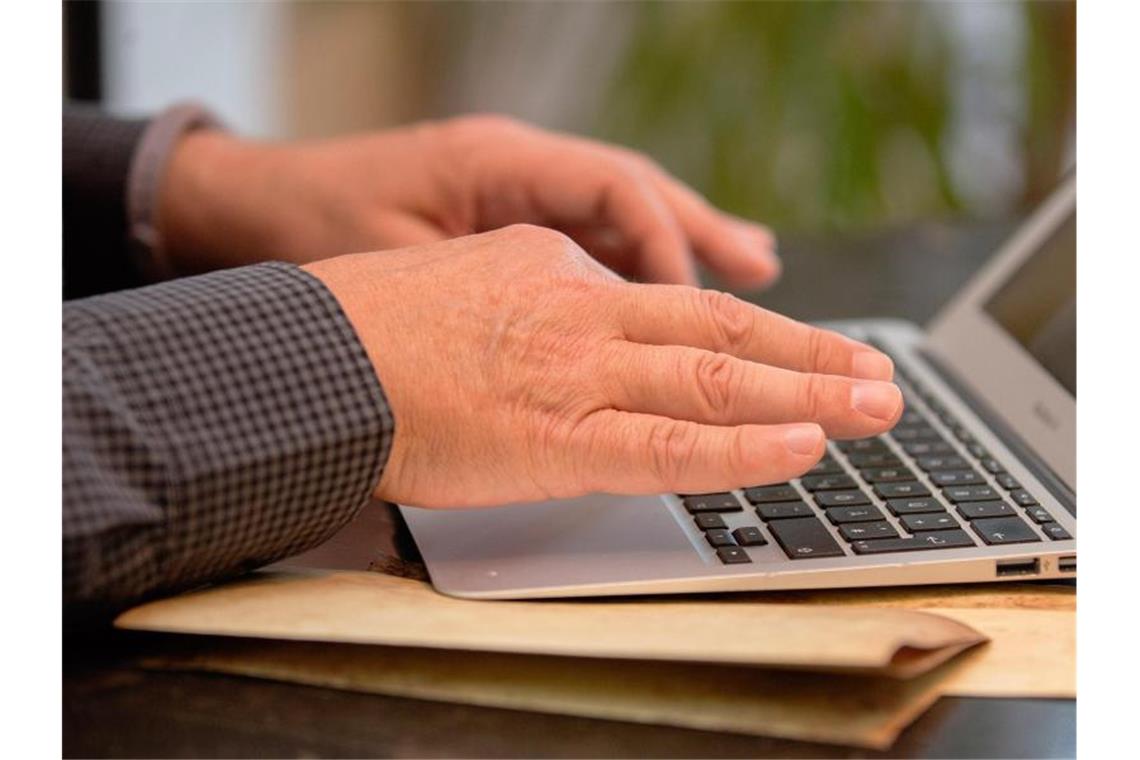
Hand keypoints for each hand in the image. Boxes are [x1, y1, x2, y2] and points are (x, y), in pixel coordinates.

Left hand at [160, 115, 778, 287]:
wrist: (252, 215)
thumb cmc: (311, 232)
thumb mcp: (393, 266)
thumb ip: (485, 288)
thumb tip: (571, 319)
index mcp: (496, 167)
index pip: (614, 192)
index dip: (668, 247)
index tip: (706, 305)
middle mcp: (516, 169)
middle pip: (636, 194)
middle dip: (708, 234)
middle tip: (770, 273)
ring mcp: (512, 195)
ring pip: (619, 212)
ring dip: (685, 245)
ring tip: (755, 270)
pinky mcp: (503, 224)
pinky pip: (586, 236)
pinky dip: (634, 262)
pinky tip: (668, 289)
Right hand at [304, 225, 899, 507]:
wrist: (308, 358)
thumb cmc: (367, 332)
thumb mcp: (469, 281)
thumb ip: (535, 298)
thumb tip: (579, 325)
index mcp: (560, 272)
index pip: (674, 306)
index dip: (748, 338)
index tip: (793, 356)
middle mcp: (584, 312)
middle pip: (721, 331)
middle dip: (812, 354)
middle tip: (879, 373)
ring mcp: (578, 372)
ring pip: (716, 379)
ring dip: (809, 392)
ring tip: (877, 408)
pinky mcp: (558, 436)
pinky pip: (669, 443)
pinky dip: (742, 447)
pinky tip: (803, 447)